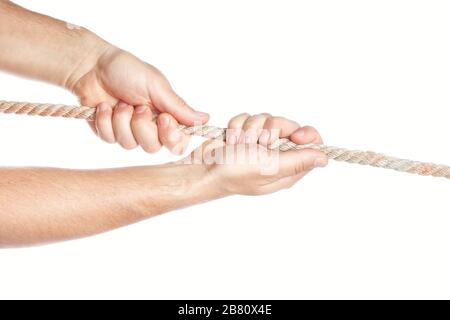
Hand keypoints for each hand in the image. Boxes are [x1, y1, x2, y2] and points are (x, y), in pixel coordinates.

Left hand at [70, 47, 208, 153]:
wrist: (91, 66)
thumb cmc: (126, 70)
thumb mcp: (156, 86)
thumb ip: (179, 106)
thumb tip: (205, 119)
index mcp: (167, 115)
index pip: (178, 142)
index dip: (171, 137)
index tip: (162, 118)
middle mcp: (150, 127)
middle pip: (153, 148)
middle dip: (142, 127)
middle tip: (136, 106)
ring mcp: (129, 132)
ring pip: (130, 145)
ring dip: (121, 121)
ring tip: (119, 103)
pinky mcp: (109, 133)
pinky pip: (110, 139)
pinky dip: (105, 121)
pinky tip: (103, 106)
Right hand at [186, 114, 327, 195]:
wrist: (203, 168)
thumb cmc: (234, 174)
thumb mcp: (270, 168)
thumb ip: (299, 161)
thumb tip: (324, 158)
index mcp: (287, 168)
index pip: (311, 145)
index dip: (306, 135)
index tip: (296, 135)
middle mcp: (275, 154)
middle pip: (287, 125)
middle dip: (270, 129)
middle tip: (259, 143)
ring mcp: (259, 143)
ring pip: (266, 118)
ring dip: (250, 128)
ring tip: (239, 144)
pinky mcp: (244, 134)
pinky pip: (248, 117)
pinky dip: (237, 125)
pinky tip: (231, 140)